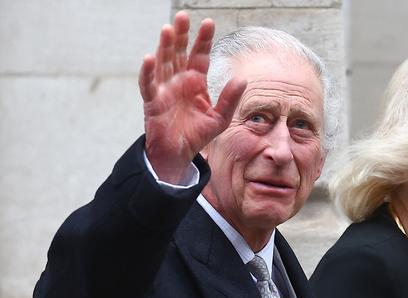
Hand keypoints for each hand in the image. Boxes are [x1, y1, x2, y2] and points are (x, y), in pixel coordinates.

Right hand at [138, 11, 246, 183]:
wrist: (179, 154)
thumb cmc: (197, 134)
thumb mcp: (219, 117)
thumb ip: (230, 99)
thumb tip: (242, 79)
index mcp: (195, 81)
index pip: (199, 55)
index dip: (203, 39)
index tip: (209, 22)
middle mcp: (179, 80)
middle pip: (178, 52)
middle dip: (181, 34)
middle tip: (183, 16)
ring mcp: (164, 89)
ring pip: (163, 63)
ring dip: (164, 46)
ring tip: (168, 29)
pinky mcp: (153, 102)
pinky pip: (148, 84)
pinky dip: (147, 72)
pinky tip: (149, 58)